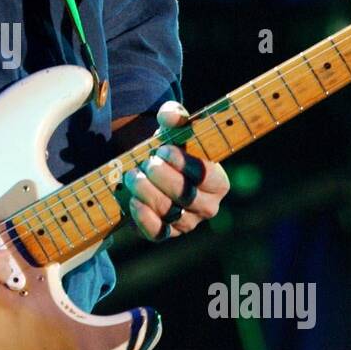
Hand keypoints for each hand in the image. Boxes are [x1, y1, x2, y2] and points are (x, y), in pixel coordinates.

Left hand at [122, 100, 229, 241]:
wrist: (150, 170)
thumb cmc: (169, 148)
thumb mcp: (173, 129)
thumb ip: (174, 117)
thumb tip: (170, 116)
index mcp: (218, 181)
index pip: (207, 177)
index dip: (184, 165)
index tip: (163, 151)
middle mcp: (207, 206)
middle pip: (188, 197)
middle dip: (164, 179)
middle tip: (146, 163)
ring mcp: (187, 222)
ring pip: (171, 214)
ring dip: (149, 194)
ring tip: (133, 176)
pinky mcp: (165, 233)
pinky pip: (157, 233)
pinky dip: (143, 218)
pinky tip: (132, 200)